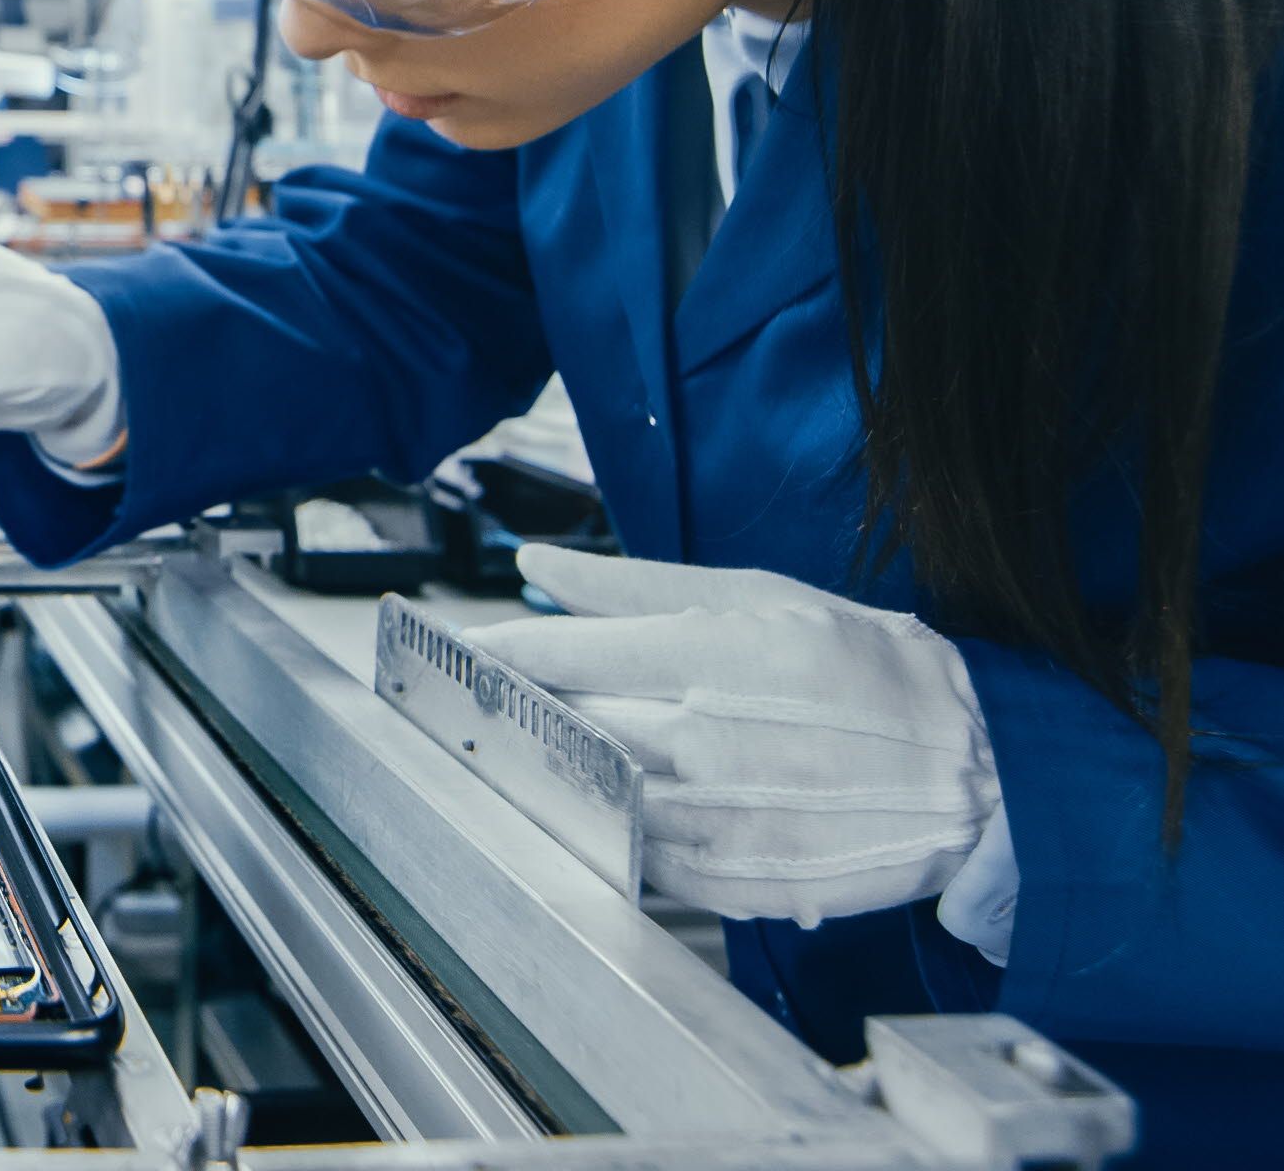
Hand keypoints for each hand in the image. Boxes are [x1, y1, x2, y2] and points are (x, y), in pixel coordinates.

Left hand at [470, 545, 998, 926]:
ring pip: (593, 795)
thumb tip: (539, 568)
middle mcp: (708, 741)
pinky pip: (641, 857)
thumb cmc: (871, 669)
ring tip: (556, 751)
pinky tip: (627, 803)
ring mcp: (723, 819)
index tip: (463, 655)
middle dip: (518, 710)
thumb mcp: (763, 596)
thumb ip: (637, 586)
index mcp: (712, 657)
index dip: (498, 655)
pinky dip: (619, 830)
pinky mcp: (741, 879)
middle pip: (565, 725)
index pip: (561, 656)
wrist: (982, 773)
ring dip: (559, 774)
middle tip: (492, 700)